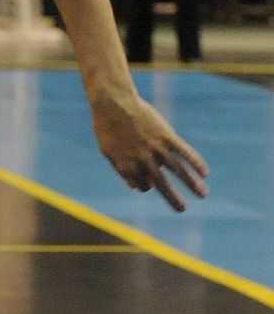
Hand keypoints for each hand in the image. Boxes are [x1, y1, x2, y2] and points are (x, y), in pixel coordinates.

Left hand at [91, 89, 208, 211]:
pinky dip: (195, 162)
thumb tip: (135, 187)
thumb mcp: (108, 151)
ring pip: (177, 169)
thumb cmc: (108, 127)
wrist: (113, 103)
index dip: (146, 185)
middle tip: (182, 210)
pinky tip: (205, 173)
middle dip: (172, 198)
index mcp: (126, 166)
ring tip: (204, 194)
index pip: (141, 185)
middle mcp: (142, 160)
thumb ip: (123, 170)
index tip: (150, 181)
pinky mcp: (166, 135)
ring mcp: (156, 147)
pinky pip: (184, 151)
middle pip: (160, 183)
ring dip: (191, 183)